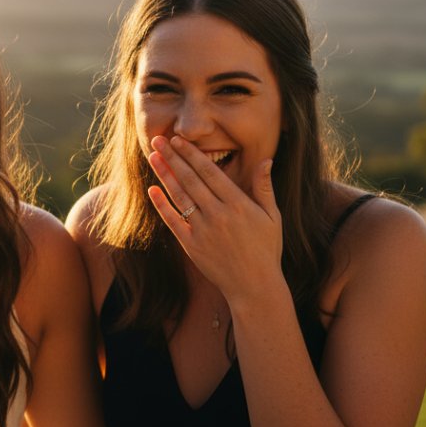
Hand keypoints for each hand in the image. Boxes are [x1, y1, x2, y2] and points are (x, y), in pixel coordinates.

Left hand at [145, 135, 282, 302]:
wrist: (255, 286)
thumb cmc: (266, 250)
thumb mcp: (272, 216)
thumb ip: (264, 187)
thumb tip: (266, 160)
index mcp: (238, 204)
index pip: (209, 172)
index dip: (192, 154)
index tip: (178, 140)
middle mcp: (218, 214)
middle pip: (190, 179)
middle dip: (173, 157)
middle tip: (158, 139)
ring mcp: (203, 230)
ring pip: (180, 196)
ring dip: (165, 174)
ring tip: (153, 157)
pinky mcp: (192, 246)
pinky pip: (174, 221)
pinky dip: (162, 205)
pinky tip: (153, 189)